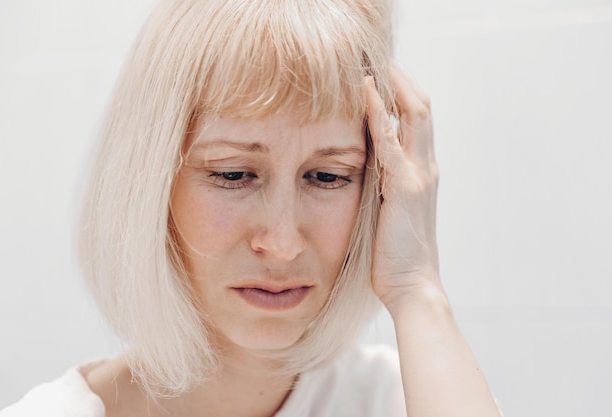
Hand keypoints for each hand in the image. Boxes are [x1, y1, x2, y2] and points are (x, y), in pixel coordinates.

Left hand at [365, 64, 441, 314]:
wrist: (413, 286)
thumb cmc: (398, 257)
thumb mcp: (391, 215)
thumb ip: (385, 190)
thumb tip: (369, 176)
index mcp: (421, 175)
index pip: (417, 124)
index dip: (403, 98)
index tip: (383, 79)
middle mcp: (425, 169)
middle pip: (421, 111)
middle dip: (403, 82)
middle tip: (383, 61)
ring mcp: (418, 176)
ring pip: (414, 116)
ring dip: (394, 87)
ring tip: (376, 65)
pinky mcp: (405, 188)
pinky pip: (391, 141)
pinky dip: (379, 113)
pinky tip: (366, 93)